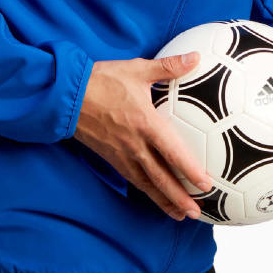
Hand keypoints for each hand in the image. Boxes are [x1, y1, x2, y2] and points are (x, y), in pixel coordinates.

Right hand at [74, 52, 212, 220]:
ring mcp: (121, 154)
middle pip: (160, 178)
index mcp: (145, 124)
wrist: (67, 96)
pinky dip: (146, 192)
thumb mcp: (137, 69)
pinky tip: (154, 197)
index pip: (172, 153)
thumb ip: (168, 67)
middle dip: (179, 198)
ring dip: (164, 201)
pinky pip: (132, 179)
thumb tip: (194, 58)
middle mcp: (134, 145)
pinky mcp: (110, 158)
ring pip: (146, 184)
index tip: (206, 184)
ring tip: (180, 215)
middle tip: (196, 213)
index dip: (190, 170)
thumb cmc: (102, 81)